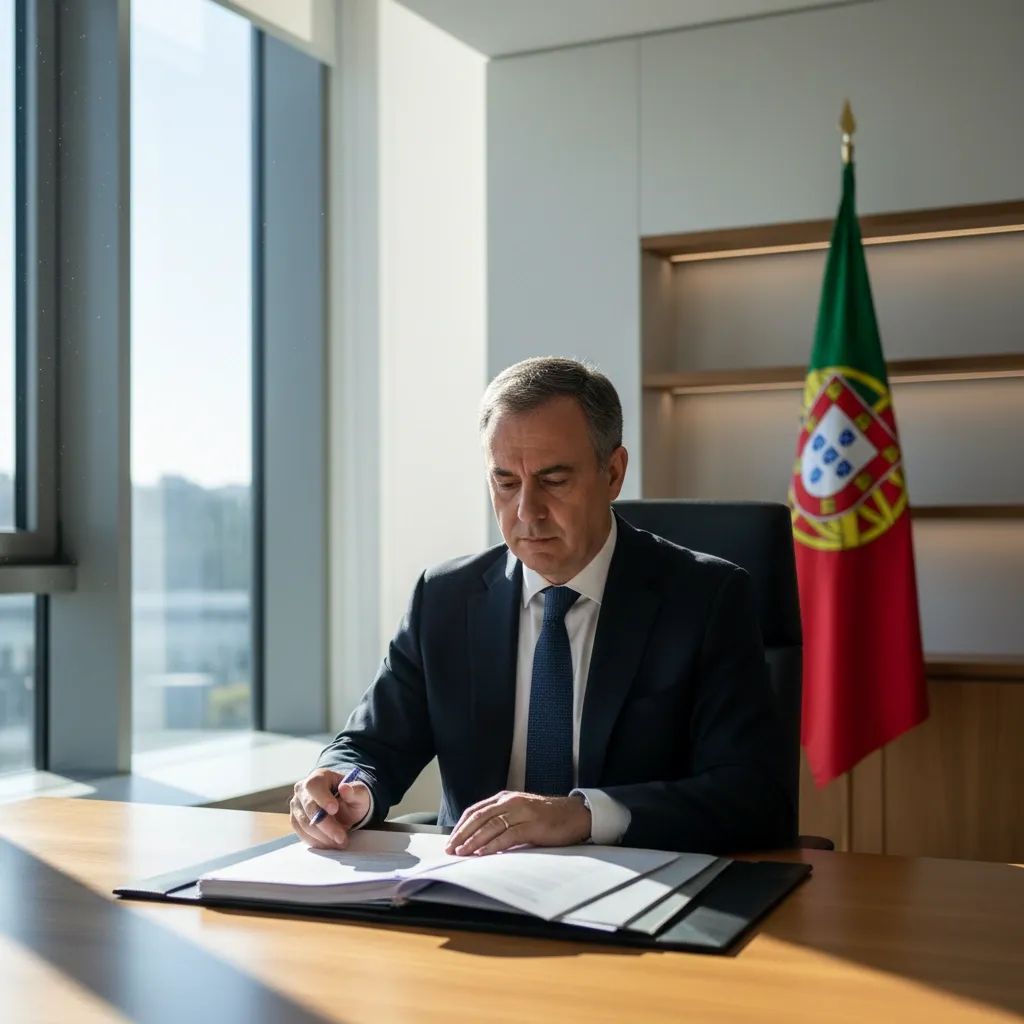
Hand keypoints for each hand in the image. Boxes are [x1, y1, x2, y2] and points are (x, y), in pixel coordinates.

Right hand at [289, 768, 370, 849]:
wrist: (345, 807)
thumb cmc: (351, 797)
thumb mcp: (359, 793)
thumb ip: (355, 791)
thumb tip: (345, 788)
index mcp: (319, 776)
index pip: (314, 785)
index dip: (322, 798)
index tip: (334, 810)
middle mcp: (303, 789)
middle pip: (309, 808)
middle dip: (327, 825)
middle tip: (342, 837)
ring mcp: (297, 804)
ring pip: (304, 823)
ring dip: (322, 837)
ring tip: (339, 842)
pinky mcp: (295, 819)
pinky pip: (301, 833)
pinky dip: (316, 841)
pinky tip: (329, 844)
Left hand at [445, 791, 591, 855]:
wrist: (575, 815)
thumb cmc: (547, 817)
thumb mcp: (521, 813)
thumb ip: (503, 820)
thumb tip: (479, 839)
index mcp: (506, 798)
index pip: (476, 810)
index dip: (461, 826)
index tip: (451, 840)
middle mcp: (511, 801)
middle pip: (479, 817)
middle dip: (462, 834)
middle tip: (451, 849)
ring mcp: (522, 812)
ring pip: (491, 825)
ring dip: (474, 840)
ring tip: (462, 853)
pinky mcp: (533, 825)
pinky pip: (508, 835)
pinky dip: (493, 845)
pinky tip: (483, 853)